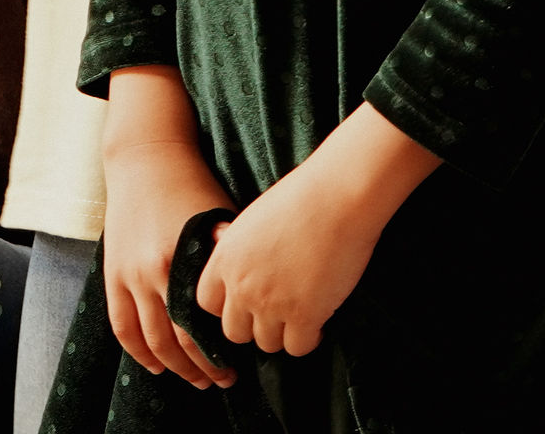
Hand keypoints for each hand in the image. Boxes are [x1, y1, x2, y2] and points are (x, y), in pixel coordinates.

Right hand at [100, 91, 234, 388]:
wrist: (146, 159)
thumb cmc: (192, 185)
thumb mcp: (218, 216)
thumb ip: (230, 253)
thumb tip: (254, 290)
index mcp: (182, 259)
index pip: (202, 323)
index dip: (219, 350)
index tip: (239, 364)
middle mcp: (152, 273)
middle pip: (178, 339)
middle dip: (202, 366)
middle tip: (223, 380)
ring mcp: (128, 275)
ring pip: (150, 339)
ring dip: (173, 366)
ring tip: (195, 379)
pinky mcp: (112, 273)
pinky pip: (121, 324)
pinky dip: (137, 351)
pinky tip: (155, 366)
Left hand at [196, 149, 383, 360]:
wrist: (337, 196)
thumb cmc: (302, 198)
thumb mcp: (253, 222)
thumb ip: (241, 253)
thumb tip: (243, 276)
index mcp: (225, 258)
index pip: (207, 303)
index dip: (228, 306)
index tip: (248, 300)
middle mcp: (241, 285)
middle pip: (234, 332)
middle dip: (254, 325)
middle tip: (277, 312)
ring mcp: (271, 304)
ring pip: (267, 344)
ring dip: (283, 333)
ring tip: (301, 314)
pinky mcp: (304, 315)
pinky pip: (298, 347)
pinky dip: (310, 338)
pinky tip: (320, 319)